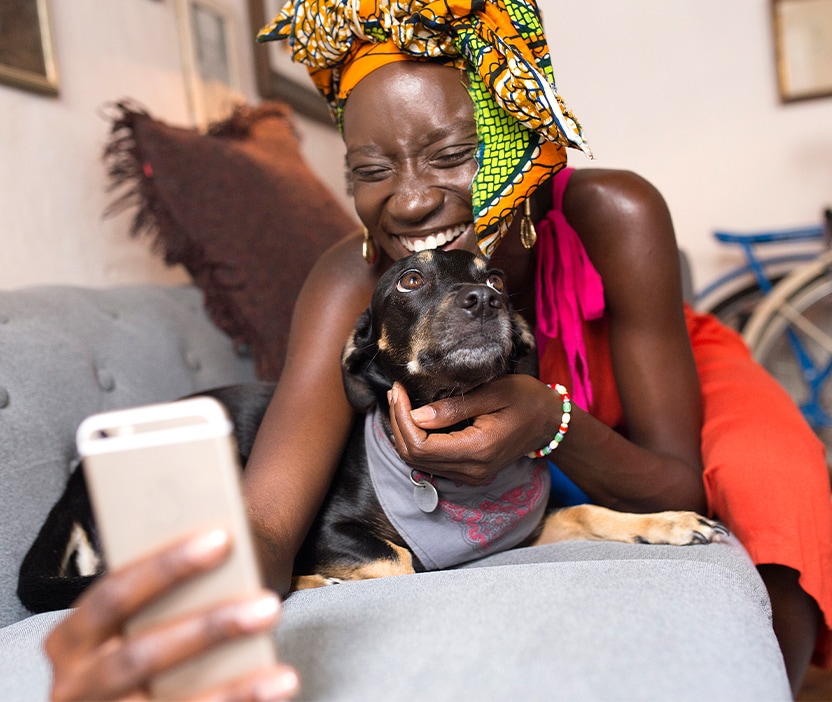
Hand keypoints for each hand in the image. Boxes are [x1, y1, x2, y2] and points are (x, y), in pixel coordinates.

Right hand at [45, 529, 298, 701]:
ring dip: (235, 686)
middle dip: (210, 629)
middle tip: (269, 605)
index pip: (113, 594)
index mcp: (71, 638)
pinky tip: (276, 687)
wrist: (127, 697)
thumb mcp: (142, 614)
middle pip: (142, 655)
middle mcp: (76, 687)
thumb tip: (227, 542)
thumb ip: (169, 588)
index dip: (166, 566)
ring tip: (284, 668)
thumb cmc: (147, 633)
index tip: (223, 538)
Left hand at [386, 375, 557, 483]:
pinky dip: (416, 441)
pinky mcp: (469, 472)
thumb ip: (454, 407)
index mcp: (478, 450)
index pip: (421, 445)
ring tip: (400, 401)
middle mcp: (472, 470)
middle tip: (395, 393)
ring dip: (404, 432)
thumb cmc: (525, 398)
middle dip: (398, 423)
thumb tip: (417, 415)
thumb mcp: (493, 392)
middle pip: (414, 457)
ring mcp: (471, 475)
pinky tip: (414, 417)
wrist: (549, 421)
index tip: (398, 390)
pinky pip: (431, 462)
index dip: (402, 418)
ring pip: (419, 462)